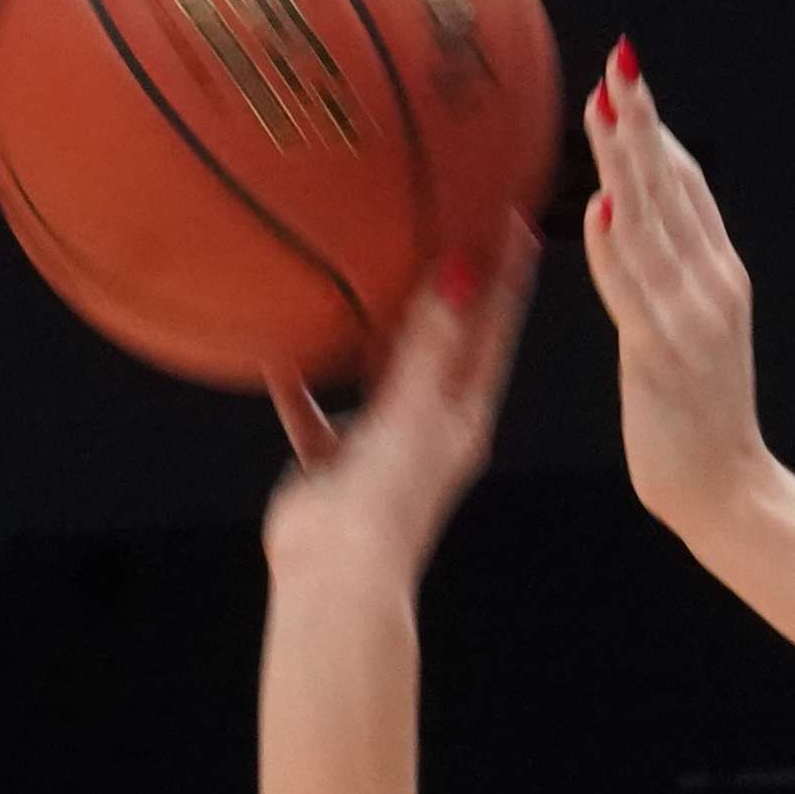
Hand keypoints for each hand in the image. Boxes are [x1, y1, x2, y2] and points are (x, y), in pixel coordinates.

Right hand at [259, 204, 543, 597]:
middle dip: (449, 286)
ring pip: (380, 371)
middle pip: (445, 342)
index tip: (516, 217)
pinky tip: (278, 349)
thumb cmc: (390, 499)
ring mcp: (384, 445)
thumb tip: (465, 269)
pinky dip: (300, 384)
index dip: (508, 274)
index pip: (496, 329)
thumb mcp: (418, 408)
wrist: (339, 576)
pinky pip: (315, 411)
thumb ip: (435, 340)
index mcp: (465, 414)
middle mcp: (430, 425)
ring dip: (374, 328)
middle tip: (446, 220)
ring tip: (364, 270)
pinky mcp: (336, 465)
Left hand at [573, 43, 775, 538]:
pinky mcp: (661, 355)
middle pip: (672, 190)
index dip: (659, 133)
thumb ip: (667, 274)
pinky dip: (617, 247)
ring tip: (603, 109)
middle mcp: (712, 287)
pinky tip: (602, 207)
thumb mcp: (693, 332)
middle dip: (644, 125)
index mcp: (721, 277)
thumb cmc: (699, 418)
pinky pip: (633, 290)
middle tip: (619, 65)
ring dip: (625, 164)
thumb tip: (623, 212)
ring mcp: (690, 319)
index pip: (689, 188)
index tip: (628, 83)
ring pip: (650, 225)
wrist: (730, 493)